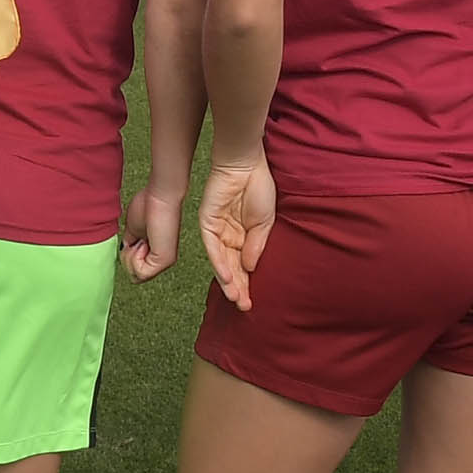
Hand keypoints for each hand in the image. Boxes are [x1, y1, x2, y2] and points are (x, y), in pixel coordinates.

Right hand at [122, 177, 181, 280]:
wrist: (159, 197)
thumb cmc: (148, 205)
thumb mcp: (132, 230)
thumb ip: (129, 244)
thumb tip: (123, 253)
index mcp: (156, 252)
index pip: (135, 271)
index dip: (126, 256)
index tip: (134, 240)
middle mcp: (162, 259)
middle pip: (134, 277)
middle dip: (127, 258)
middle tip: (136, 240)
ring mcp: (165, 261)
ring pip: (136, 276)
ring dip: (131, 256)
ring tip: (141, 240)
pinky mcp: (165, 260)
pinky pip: (140, 272)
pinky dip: (135, 257)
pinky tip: (144, 243)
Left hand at [197, 145, 275, 310]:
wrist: (247, 166)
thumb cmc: (259, 189)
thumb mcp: (264, 222)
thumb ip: (256, 245)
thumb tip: (251, 268)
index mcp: (243, 237)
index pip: (243, 267)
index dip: (247, 284)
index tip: (251, 303)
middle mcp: (229, 237)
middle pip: (231, 268)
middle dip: (237, 288)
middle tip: (243, 306)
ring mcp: (217, 231)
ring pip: (221, 262)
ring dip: (228, 281)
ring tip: (236, 298)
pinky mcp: (208, 222)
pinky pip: (213, 247)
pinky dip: (220, 263)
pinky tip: (227, 278)